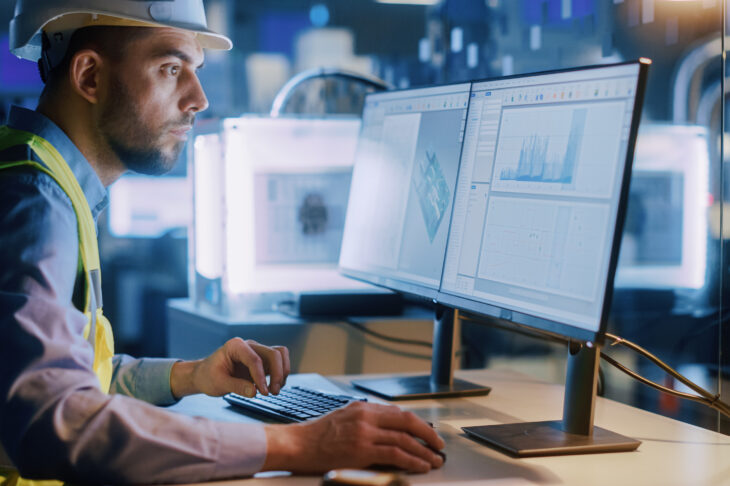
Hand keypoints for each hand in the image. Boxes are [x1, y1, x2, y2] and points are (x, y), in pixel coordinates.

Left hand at [170, 338, 289, 398]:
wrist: (204, 375)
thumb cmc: (208, 376)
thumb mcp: (218, 383)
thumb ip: (236, 386)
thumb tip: (254, 392)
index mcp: (236, 346)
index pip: (255, 359)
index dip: (261, 376)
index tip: (263, 393)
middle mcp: (249, 346)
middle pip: (274, 354)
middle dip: (278, 373)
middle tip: (273, 392)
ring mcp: (257, 352)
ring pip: (280, 355)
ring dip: (282, 372)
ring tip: (274, 390)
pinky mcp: (262, 361)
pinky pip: (279, 363)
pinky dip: (280, 375)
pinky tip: (272, 388)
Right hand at [262, 402, 444, 473]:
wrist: (297, 444)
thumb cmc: (317, 436)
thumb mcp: (344, 418)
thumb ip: (366, 420)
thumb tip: (390, 430)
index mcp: (363, 408)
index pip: (399, 412)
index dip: (418, 423)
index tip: (428, 432)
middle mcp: (366, 417)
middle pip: (407, 422)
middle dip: (428, 434)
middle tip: (439, 445)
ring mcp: (364, 433)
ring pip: (404, 439)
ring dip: (424, 451)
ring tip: (434, 460)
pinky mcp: (361, 450)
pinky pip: (395, 454)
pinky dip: (412, 460)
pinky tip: (420, 465)